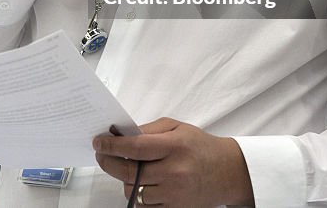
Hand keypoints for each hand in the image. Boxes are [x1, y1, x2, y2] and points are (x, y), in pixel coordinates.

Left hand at [93, 118, 253, 206]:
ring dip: (124, 179)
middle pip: (129, 172)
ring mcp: (174, 193)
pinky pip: (145, 205)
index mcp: (175, 147)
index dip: (112, 146)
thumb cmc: (201, 146)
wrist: (228, 172)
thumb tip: (121, 134)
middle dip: (109, 162)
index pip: (135, 148)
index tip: (98, 142)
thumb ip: (148, 129)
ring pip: (133, 191)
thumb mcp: (177, 127)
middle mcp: (174, 172)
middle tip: (102, 154)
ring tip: (129, 168)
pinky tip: (142, 182)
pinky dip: (138, 194)